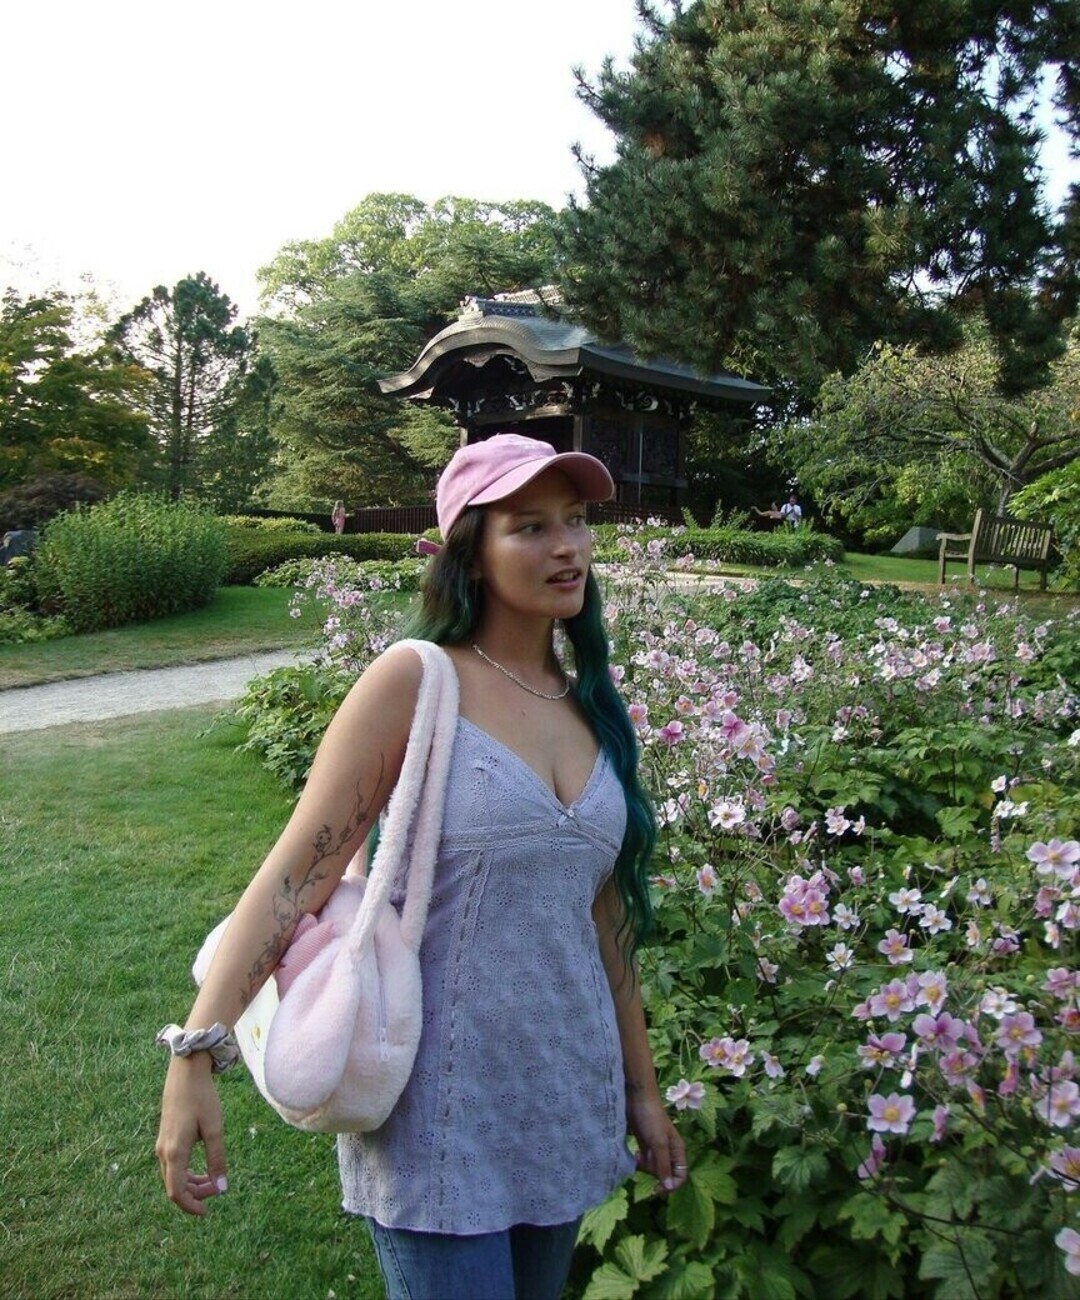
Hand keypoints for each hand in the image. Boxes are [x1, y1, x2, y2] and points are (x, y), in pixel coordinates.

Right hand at [155, 1055, 228, 1215]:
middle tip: (217, 1190)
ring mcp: (162, 1144)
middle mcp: (163, 1151)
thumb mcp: (215, 1129)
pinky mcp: (165, 1137)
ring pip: (173, 1176)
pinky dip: (186, 1172)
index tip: (207, 1212)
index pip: (176, 1192)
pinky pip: (172, 1165)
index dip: (191, 1206)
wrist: (186, 1071)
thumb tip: (222, 1188)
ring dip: (191, 1183)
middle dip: (195, 1194)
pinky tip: (202, 1167)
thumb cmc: (202, 1098)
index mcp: (174, 1152)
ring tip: (213, 1179)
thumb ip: (217, 1159)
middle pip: (174, 1186)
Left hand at [626, 1089, 687, 1195]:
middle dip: (655, 1175)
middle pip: (666, 1174)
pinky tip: (635, 1155)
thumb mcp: (658, 1143)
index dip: (671, 1185)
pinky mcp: (645, 1145)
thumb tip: (669, 1187)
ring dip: (646, 1167)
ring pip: (654, 1169)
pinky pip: (645, 1162)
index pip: (681, 1176)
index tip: (657, 1188)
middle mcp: (669, 1151)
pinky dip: (640, 1162)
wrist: (638, 1099)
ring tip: (639, 1157)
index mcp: (677, 1151)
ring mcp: (656, 1148)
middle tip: (645, 1165)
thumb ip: (664, 1165)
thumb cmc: (651, 1118)